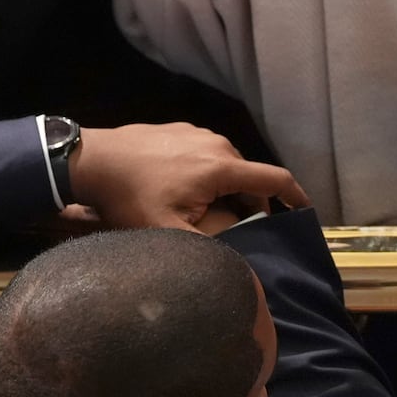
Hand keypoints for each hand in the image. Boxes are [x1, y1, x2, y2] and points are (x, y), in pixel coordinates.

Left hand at [67, 122, 307, 231]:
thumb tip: (241, 266)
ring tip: (215, 214)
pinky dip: (211, 174)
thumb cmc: (127, 198)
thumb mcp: (168, 233)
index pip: (275, 179)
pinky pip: (208, 154)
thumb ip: (209, 250)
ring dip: (230, 189)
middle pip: (251, 176)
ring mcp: (197, 133)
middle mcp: (217, 144)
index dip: (297, 197)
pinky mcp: (180, 130)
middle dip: (254, 203)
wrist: (90, 160)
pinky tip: (189, 192)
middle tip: (245, 231)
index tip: (306, 214)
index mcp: (222, 167)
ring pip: (230, 165)